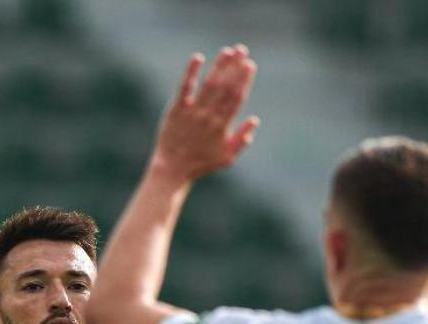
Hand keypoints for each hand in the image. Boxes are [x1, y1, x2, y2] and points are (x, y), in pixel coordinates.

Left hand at [149, 45, 258, 183]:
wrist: (173, 169)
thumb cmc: (201, 164)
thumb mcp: (227, 158)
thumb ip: (242, 139)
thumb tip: (254, 119)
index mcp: (222, 127)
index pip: (236, 98)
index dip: (244, 80)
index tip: (250, 65)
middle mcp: (208, 117)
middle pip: (224, 88)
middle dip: (235, 68)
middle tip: (243, 50)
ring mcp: (192, 112)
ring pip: (209, 84)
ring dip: (219, 66)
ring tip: (228, 51)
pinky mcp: (176, 109)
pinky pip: (185, 88)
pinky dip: (191, 73)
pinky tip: (198, 58)